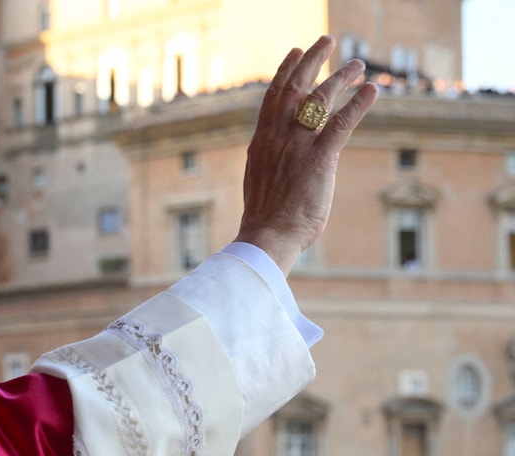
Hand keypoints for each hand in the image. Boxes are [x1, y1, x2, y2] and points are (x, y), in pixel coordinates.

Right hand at [234, 35, 378, 274]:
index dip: (286, 70)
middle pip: (296, 86)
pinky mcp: (320, 159)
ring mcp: (298, 146)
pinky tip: (372, 90)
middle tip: (327, 42)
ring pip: (321, 99)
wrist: (267, 235)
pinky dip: (359, 104)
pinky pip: (343, 123)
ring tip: (358, 65)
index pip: (273, 95)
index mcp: (262, 140)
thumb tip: (277, 152)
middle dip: (313, 60)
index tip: (296, 52)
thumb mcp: (260, 177)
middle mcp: (278, 136)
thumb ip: (270, 156)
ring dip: (341, 77)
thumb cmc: (265, 216)